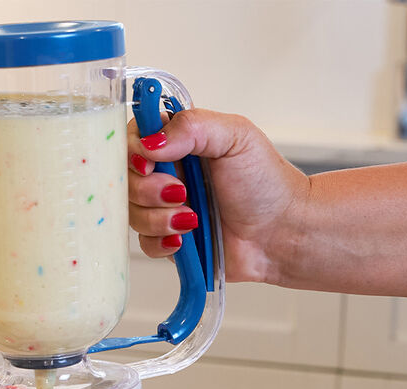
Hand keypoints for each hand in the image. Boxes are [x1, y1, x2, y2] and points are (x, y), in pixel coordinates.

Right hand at [127, 109, 309, 283]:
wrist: (281, 233)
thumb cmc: (266, 184)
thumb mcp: (235, 137)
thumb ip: (191, 127)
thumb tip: (149, 143)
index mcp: (179, 142)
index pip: (133, 138)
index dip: (132, 152)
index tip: (149, 162)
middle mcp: (166, 173)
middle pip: (125, 179)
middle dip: (148, 190)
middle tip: (181, 193)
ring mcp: (164, 208)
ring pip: (132, 213)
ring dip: (160, 218)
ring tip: (193, 219)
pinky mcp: (168, 240)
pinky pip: (143, 244)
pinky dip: (162, 242)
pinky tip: (185, 240)